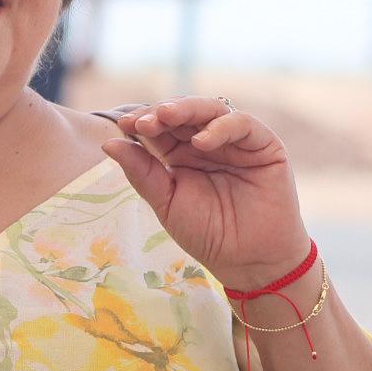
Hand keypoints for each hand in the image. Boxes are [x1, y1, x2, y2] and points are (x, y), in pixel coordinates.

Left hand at [101, 97, 310, 292]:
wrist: (250, 262)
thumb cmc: (208, 233)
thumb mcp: (167, 202)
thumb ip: (142, 173)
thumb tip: (107, 143)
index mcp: (181, 153)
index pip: (160, 126)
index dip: (143, 121)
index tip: (124, 125)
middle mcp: (207, 141)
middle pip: (183, 112)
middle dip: (161, 112)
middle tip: (142, 121)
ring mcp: (235, 141)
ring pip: (210, 109)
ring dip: (186, 109)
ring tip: (166, 117)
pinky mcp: (264, 144)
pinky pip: (242, 124)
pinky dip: (220, 127)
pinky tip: (201, 142)